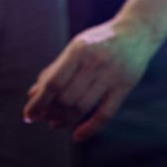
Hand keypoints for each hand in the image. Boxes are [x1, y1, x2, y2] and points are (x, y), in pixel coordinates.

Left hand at [24, 14, 158, 140]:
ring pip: (82, 107)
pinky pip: (105, 114)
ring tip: (55, 123)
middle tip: (45, 117)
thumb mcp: (76, 47)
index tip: (28, 117)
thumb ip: (56, 69)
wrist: (138, 30)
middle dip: (51, 112)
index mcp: (79, 49)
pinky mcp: (126, 85)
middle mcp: (96, 61)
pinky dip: (89, 128)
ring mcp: (113, 74)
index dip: (38, 103)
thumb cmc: (99, 40)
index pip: (54, 83)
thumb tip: (33, 95)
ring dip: (65, 120)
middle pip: (67, 98)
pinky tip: (77, 136)